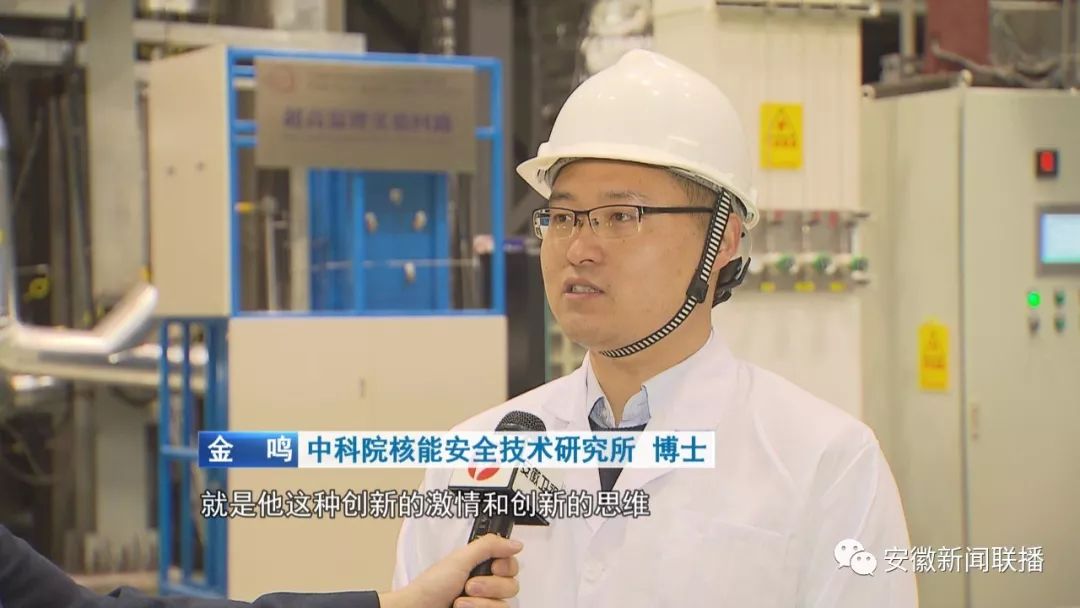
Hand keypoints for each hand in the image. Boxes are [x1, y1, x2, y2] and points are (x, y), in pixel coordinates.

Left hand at [380, 534, 522, 607]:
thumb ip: (489, 546)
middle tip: (469, 585)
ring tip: (460, 601)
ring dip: (481, 602)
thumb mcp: (460, 559)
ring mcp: (484, 603)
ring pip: (505, 603)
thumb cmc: (432, 585)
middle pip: (512, 584)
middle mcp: (486, 584)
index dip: (506, 565)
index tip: (493, 566)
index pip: (511, 564)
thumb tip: (516, 544)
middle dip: (490, 585)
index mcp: (482, 565)